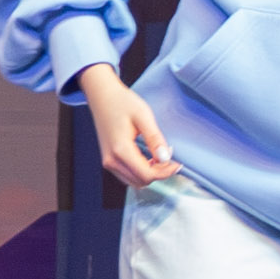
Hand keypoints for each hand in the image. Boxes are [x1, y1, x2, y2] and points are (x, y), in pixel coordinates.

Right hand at [77, 64, 179, 189]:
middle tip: (170, 159)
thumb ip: (155, 139)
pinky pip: (127, 176)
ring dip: (149, 174)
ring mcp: (108, 162)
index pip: (147, 175)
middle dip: (159, 174)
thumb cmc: (121, 102)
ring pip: (134, 182)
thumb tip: (166, 158)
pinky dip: (140, 172)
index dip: (165, 173)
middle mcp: (112, 160)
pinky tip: (148, 159)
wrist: (102, 96)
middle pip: (141, 181)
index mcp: (120, 149)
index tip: (177, 164)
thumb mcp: (143, 116)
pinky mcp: (109, 160)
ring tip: (159, 158)